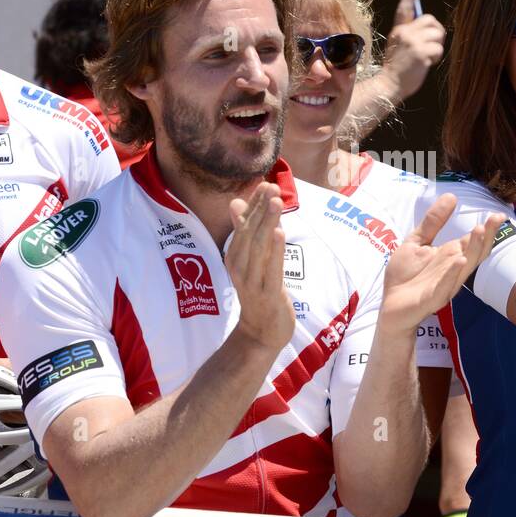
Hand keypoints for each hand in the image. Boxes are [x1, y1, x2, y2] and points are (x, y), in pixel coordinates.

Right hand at [226, 183, 295, 352]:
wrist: (260, 332)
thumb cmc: (259, 291)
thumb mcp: (251, 261)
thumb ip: (250, 233)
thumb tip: (238, 204)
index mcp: (234, 256)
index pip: (243, 226)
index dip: (254, 205)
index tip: (264, 184)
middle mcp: (239, 266)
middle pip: (249, 233)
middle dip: (260, 209)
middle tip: (270, 187)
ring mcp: (252, 280)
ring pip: (259, 247)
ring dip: (268, 223)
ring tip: (276, 202)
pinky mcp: (267, 293)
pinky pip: (272, 268)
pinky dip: (276, 250)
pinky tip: (281, 233)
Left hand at [380, 193, 502, 329]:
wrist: (389, 306)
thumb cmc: (405, 275)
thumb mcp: (417, 241)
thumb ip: (434, 222)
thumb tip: (452, 195)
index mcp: (450, 256)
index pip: (472, 241)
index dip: (486, 229)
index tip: (499, 215)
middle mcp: (452, 270)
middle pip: (474, 253)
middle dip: (484, 237)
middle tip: (495, 220)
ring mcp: (444, 285)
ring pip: (463, 268)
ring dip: (473, 251)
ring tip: (480, 231)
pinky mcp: (431, 298)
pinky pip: (444, 286)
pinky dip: (452, 273)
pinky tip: (460, 260)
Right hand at [381, 0, 445, 99]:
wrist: (389, 85)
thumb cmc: (397, 69)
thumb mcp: (399, 47)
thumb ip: (410, 35)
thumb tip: (430, 27)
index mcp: (398, 31)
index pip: (404, 9)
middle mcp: (405, 33)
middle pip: (431, 21)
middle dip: (436, 33)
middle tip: (431, 46)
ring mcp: (413, 42)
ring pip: (438, 35)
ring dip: (437, 47)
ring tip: (426, 57)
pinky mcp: (421, 53)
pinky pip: (438, 49)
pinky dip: (436, 57)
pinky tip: (427, 64)